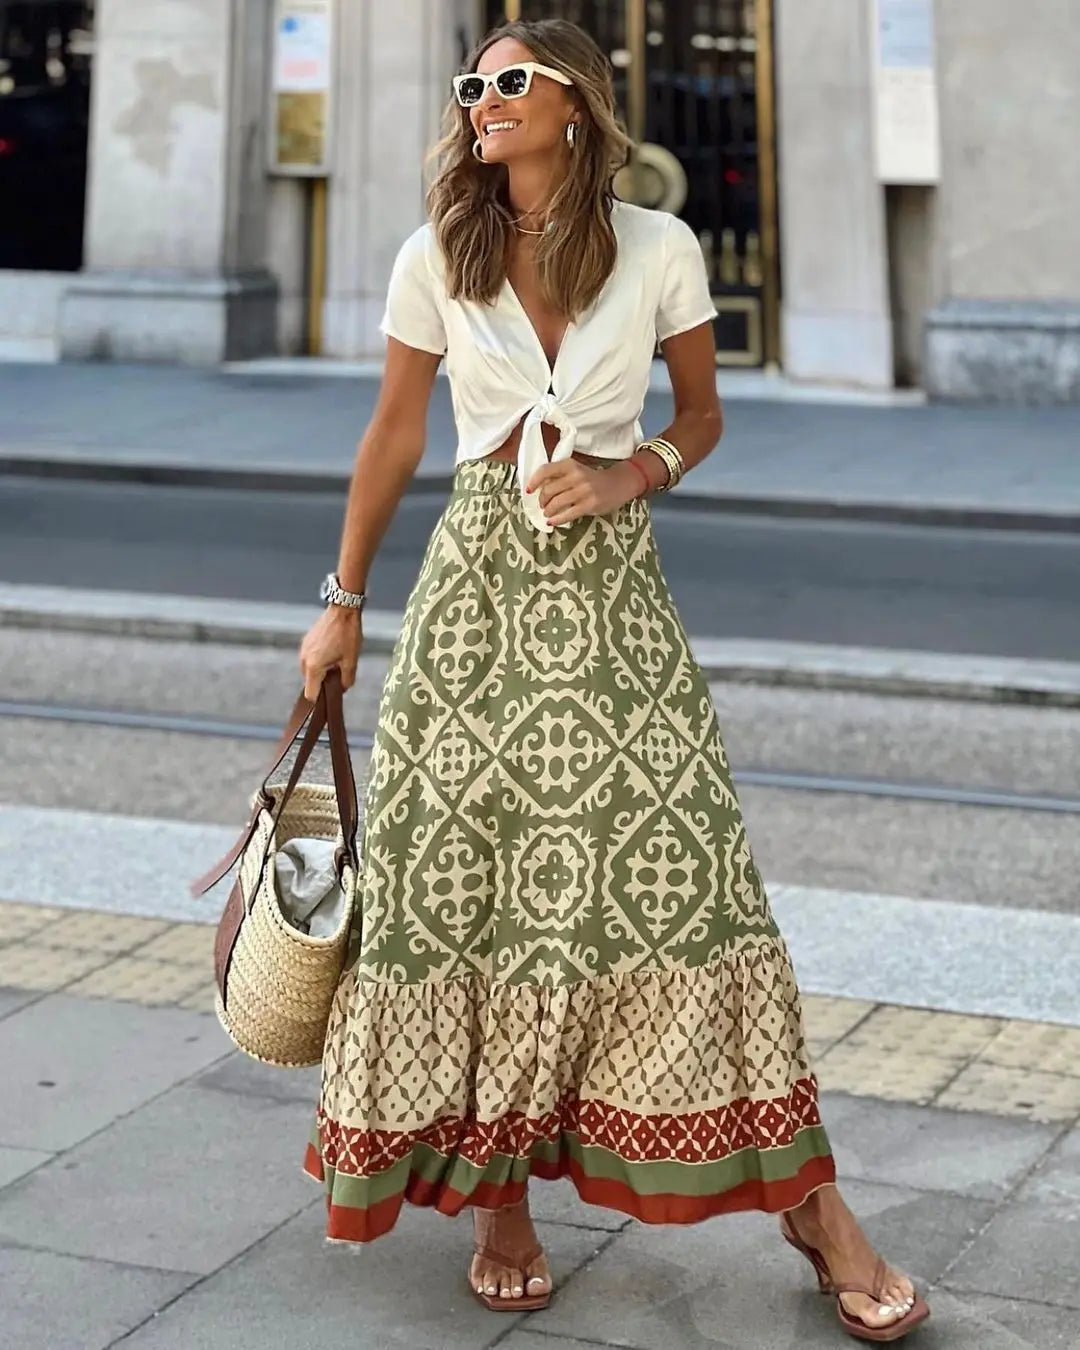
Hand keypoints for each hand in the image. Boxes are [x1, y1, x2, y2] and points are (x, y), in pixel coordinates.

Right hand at [299, 606, 362, 701]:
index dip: (321, 699)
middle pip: (310, 683)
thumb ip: (346, 680)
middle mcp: (304, 660)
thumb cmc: (348, 635)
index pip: (311, 694)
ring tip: (337, 661)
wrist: (342, 610)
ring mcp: (303, 650)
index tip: (331, 697)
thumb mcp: (351, 661)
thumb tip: (342, 689)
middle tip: (339, 675)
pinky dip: (318, 661)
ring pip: (309, 671)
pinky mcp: (305, 642)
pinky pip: (309, 659)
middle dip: (322, 683)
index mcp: (314, 667)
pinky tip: (332, 652)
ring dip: (321, 671)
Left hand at [524, 460, 642, 526]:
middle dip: (542, 500)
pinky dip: (556, 520)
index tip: (528, 490)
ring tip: (548, 513)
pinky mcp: (589, 505)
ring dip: (548, 511)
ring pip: (556, 503)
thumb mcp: (576, 471)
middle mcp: (576, 476)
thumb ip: (560, 476)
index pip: (545, 470)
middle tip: (543, 505)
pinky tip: (552, 522)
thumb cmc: (592, 479)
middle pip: (549, 490)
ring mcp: (583, 491)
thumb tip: (538, 489)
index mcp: (570, 465)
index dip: (533, 481)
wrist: (618, 484)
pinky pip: (567, 514)